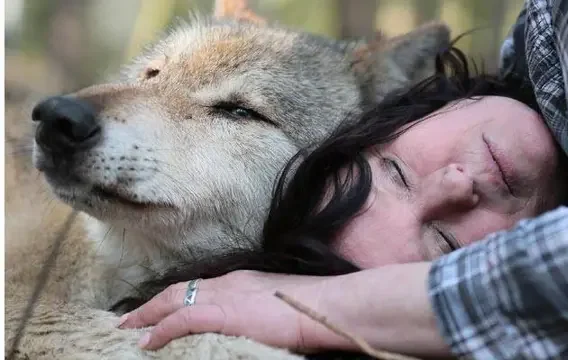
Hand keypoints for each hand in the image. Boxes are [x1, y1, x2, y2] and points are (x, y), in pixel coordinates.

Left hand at [118, 270, 342, 351]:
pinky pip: (182, 320)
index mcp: (238, 280)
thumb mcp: (273, 303)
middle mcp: (226, 283)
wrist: (320, 305)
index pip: (197, 287)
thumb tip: (242, 324)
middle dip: (151, 305)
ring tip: (129, 329)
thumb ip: (252, 310)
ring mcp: (224, 296)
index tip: (156, 309)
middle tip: (128, 320)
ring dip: (148, 316)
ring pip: (174, 301)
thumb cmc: (305, 307)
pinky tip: (147, 341)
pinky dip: (161, 329)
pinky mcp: (223, 313)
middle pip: (179, 290)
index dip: (173, 298)